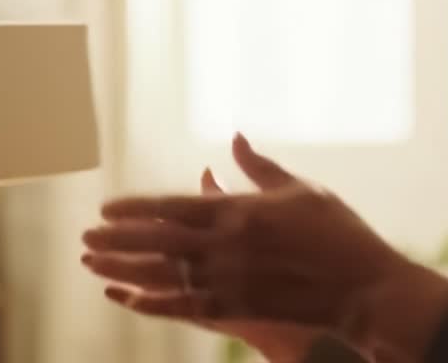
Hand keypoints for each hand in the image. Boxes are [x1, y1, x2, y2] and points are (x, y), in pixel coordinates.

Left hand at [81, 134, 447, 355]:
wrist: (362, 287)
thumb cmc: (336, 232)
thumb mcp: (299, 189)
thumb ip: (259, 166)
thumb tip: (233, 137)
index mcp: (239, 211)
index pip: (173, 207)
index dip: (135, 209)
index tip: (106, 208)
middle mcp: (226, 246)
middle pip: (157, 242)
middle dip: (117, 240)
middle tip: (84, 238)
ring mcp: (229, 280)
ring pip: (162, 275)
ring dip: (124, 271)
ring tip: (92, 266)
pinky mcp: (238, 309)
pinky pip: (184, 307)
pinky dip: (153, 303)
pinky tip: (128, 300)